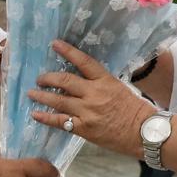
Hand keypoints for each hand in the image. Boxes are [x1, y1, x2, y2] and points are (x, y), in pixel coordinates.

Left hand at [29, 40, 155, 158]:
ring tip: (32, 93)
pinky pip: (60, 121)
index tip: (55, 44)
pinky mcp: (84, 128)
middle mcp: (93, 94)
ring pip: (58, 101)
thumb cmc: (135, 109)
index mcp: (104, 81)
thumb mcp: (119, 88)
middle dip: (48, 78)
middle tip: (40, 78)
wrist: (144, 132)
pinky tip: (36, 114)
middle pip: (65, 81)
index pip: (83, 62)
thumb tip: (83, 81)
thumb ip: (101, 84)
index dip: (68, 51)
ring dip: (42, 96)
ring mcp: (87, 111)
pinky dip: (46, 117)